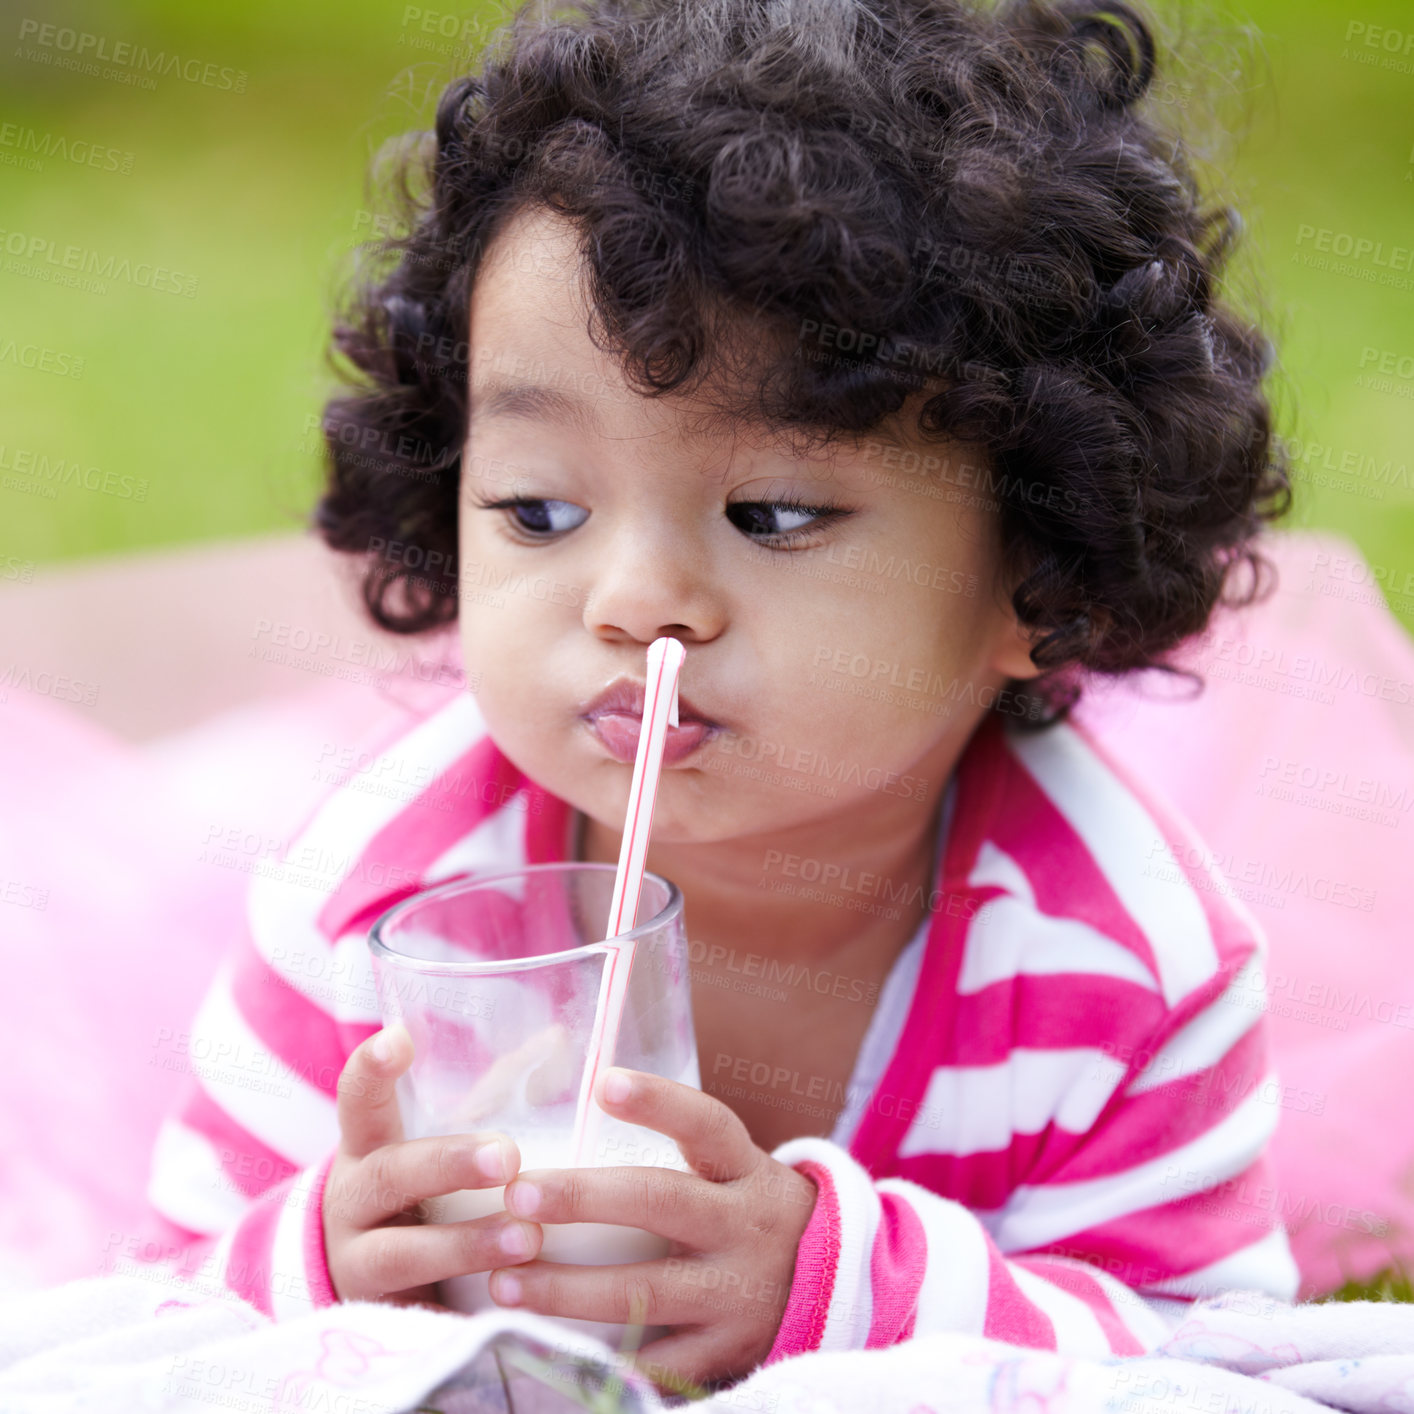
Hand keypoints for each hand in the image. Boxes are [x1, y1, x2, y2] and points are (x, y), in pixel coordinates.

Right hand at [324, 1024, 543, 1303]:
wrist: (363, 1285)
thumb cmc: (418, 1193)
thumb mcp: (433, 1142)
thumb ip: (489, 1093)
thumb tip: (558, 1038)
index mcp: (366, 1147)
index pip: (357, 1099)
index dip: (372, 1068)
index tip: (400, 1038)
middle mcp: (353, 1202)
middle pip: (389, 1176)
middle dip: (448, 1165)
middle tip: (508, 1157)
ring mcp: (359, 1265)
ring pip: (402, 1255)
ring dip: (466, 1245)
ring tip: (528, 1238)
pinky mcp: (381, 1322)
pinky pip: (417, 1323)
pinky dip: (459, 1320)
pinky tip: (506, 1314)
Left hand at [484, 1067, 817, 1389]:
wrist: (829, 1287)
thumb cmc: (744, 1211)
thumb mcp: (730, 1169)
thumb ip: (672, 1141)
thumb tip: (581, 1085)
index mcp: (744, 1169)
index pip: (705, 1123)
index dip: (657, 1101)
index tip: (602, 1083)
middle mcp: (744, 1225)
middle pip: (661, 1202)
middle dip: (584, 1199)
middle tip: (518, 1193)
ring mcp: (737, 1292)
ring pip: (646, 1291)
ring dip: (568, 1289)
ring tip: (504, 1281)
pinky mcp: (727, 1352)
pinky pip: (659, 1363)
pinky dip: (606, 1363)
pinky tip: (549, 1352)